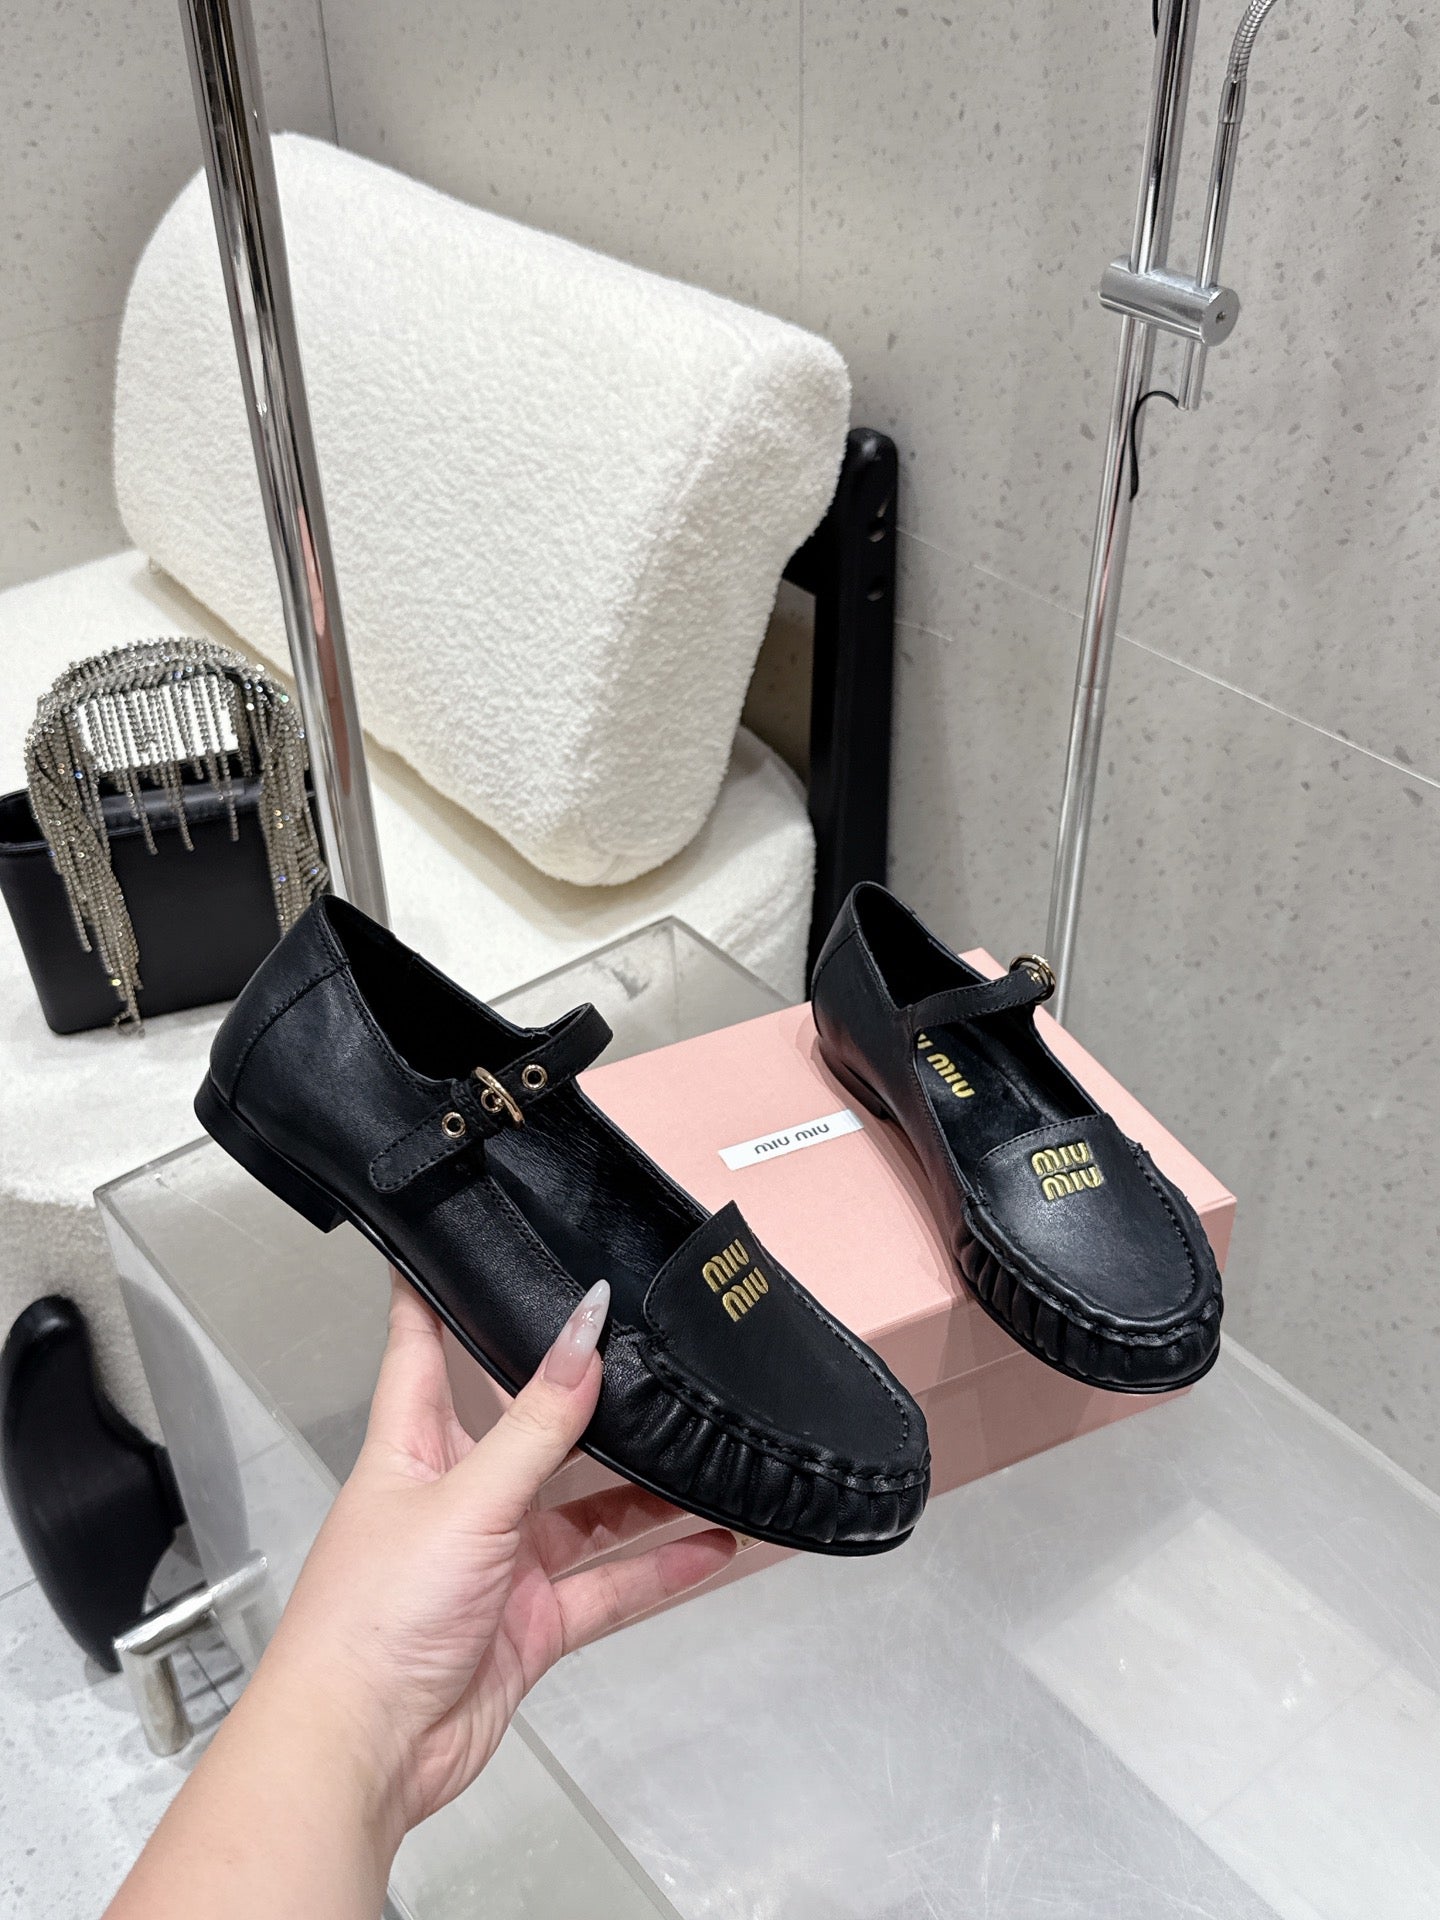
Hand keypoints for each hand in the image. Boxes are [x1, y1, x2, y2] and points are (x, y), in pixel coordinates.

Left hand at [260, 1275, 735, 1840]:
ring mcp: (497, 1563)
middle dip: (589, 1400)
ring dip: (646, 1491)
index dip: (437, 1291)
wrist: (363, 1750)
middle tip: (652, 1355)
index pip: (421, 1346)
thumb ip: (539, 1421)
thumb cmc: (370, 1620)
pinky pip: (609, 1585)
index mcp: (413, 1448)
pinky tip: (712, 1544)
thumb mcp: (467, 1500)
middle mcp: (457, 1496)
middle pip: (532, 1428)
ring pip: (585, 1509)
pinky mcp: (530, 1623)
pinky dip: (659, 1567)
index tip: (459, 1238)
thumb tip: (584, 1331)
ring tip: (710, 1456)